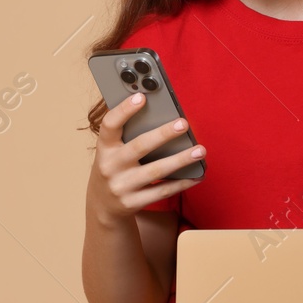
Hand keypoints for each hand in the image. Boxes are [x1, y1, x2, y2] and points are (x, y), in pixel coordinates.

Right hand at [87, 92, 203, 224]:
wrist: (102, 205)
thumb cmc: (114, 168)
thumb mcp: (112, 151)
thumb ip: (128, 135)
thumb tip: (160, 114)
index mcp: (104, 148)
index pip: (110, 125)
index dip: (124, 110)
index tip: (141, 97)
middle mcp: (110, 167)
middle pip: (139, 147)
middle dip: (163, 134)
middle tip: (183, 123)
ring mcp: (121, 186)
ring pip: (156, 171)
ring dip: (180, 159)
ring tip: (200, 150)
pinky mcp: (132, 203)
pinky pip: (162, 191)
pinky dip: (182, 183)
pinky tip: (197, 175)